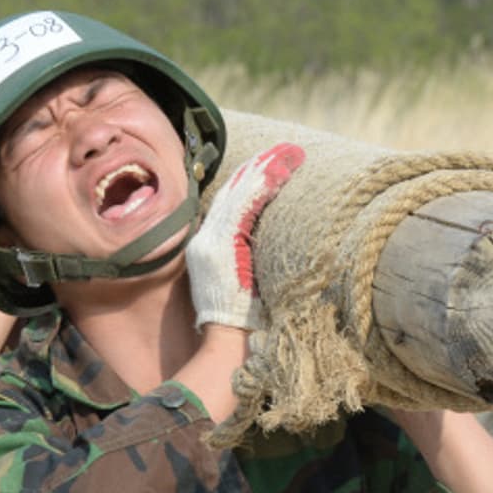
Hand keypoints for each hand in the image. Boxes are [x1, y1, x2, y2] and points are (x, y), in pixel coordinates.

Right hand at [186, 143, 304, 329]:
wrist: (230, 342)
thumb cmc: (243, 322)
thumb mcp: (239, 284)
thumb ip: (243, 260)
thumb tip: (261, 245)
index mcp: (207, 249)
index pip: (226, 205)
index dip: (246, 182)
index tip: (266, 164)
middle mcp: (206, 241)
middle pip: (231, 194)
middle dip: (256, 169)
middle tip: (281, 150)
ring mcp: (212, 243)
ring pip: (238, 196)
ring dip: (263, 173)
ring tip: (286, 155)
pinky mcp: (222, 246)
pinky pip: (242, 208)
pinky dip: (260, 188)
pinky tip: (278, 173)